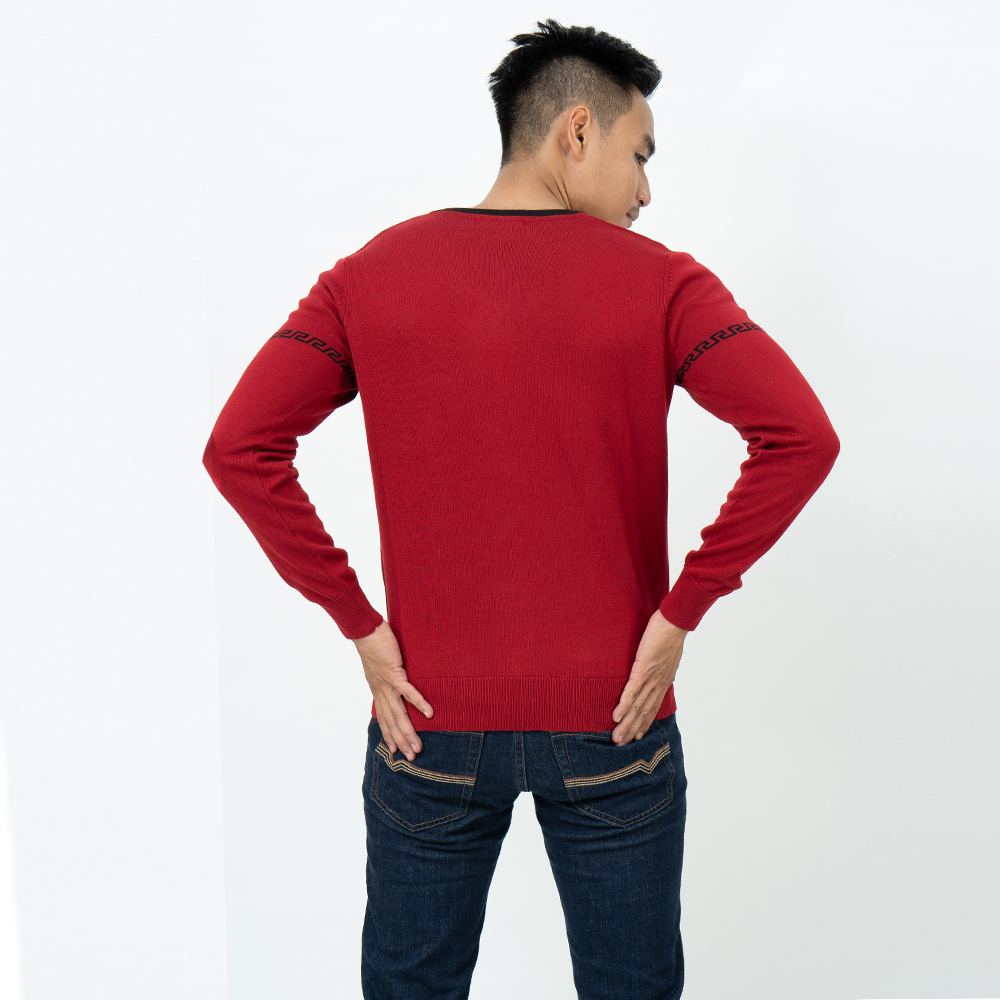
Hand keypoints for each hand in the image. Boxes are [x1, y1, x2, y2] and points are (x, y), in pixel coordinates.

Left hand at [354, 620, 432, 760]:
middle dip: (402, 741)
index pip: (384, 718)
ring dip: (409, 731)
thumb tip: (396, 678)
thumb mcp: (379, 666)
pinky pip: (408, 692)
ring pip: (399, 713)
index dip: (389, 735)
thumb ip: (388, 675)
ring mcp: (386, 684)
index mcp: (377, 690)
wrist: (364, 631)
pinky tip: (429, 713)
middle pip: (392, 722)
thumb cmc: (373, 644)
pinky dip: (418, 703)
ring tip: (418, 746)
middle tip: (412, 757)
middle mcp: (381, 691)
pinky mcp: (394, 673)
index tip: (395, 751)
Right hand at [611, 610, 686, 743]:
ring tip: (616, 737)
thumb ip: (660, 663)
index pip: (653, 706)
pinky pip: (632, 691)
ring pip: (638, 706)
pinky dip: (624, 706)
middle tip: (620, 744)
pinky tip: (616, 716)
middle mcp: (659, 683)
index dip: (644, 722)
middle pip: (644, 712)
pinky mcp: (643, 669)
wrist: (676, 621)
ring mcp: (651, 678)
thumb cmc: (670, 632)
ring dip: (626, 724)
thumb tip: (654, 666)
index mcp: (664, 680)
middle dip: (632, 729)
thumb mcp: (666, 652)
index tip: (636, 736)